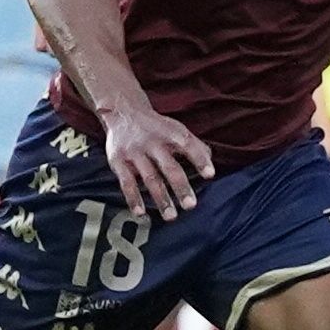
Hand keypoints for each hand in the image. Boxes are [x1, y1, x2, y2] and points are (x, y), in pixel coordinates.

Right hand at [101, 103, 215, 219]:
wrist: (124, 113)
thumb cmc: (157, 127)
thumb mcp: (176, 129)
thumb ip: (194, 145)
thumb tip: (210, 162)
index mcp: (171, 133)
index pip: (188, 145)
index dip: (199, 159)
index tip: (210, 174)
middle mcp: (153, 142)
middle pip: (169, 167)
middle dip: (180, 187)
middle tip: (191, 206)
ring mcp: (135, 152)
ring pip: (150, 178)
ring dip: (161, 198)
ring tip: (171, 216)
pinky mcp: (119, 161)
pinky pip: (127, 182)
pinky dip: (133, 198)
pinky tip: (141, 213)